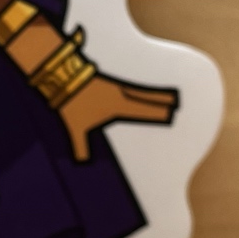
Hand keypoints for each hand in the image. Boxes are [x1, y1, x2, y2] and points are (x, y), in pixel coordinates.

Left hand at [59, 75, 176, 162]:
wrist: (62, 75)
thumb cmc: (70, 103)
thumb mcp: (75, 127)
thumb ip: (80, 145)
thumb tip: (82, 162)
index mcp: (116, 106)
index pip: (142, 110)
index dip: (157, 112)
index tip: (170, 114)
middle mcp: (119, 95)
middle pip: (146, 98)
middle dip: (161, 100)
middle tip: (177, 101)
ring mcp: (115, 86)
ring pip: (140, 90)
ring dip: (154, 93)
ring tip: (168, 94)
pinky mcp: (109, 81)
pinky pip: (129, 86)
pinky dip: (139, 89)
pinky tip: (140, 90)